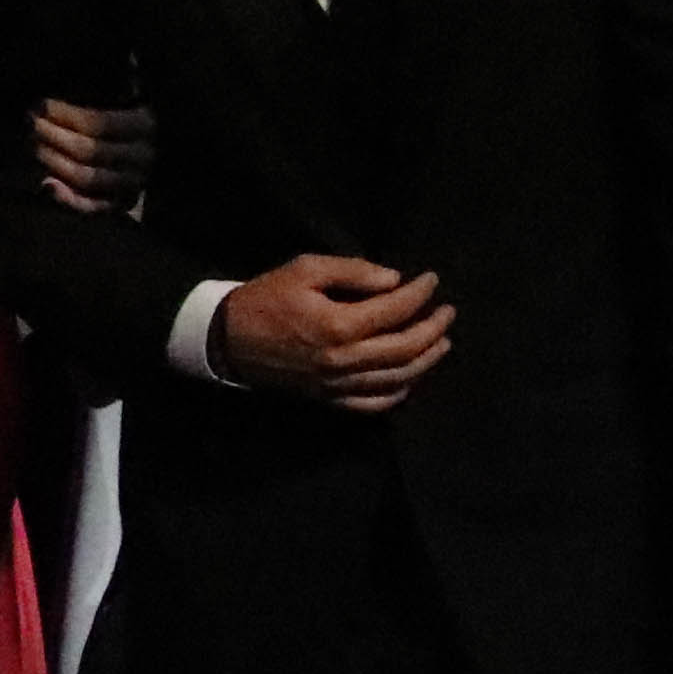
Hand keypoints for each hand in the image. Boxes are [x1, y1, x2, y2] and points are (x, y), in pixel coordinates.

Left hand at [34, 97, 157, 215]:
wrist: (135, 154)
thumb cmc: (116, 122)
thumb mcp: (114, 103)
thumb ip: (94, 102)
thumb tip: (56, 105)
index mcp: (144, 125)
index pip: (99, 122)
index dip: (66, 114)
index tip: (40, 106)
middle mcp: (142, 156)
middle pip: (89, 149)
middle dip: (53, 136)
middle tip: (30, 124)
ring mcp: (133, 183)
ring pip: (86, 176)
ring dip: (53, 161)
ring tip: (32, 145)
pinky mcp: (119, 204)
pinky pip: (91, 207)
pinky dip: (67, 198)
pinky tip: (47, 184)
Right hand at [208, 250, 453, 410]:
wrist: (225, 339)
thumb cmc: (264, 299)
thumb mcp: (303, 270)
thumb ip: (351, 271)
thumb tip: (394, 281)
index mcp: (338, 325)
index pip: (396, 309)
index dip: (420, 293)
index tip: (431, 280)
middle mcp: (344, 359)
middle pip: (406, 348)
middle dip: (434, 327)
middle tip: (447, 311)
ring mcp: (338, 384)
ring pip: (399, 378)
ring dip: (427, 360)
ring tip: (441, 343)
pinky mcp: (329, 398)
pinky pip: (374, 403)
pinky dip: (399, 392)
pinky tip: (411, 378)